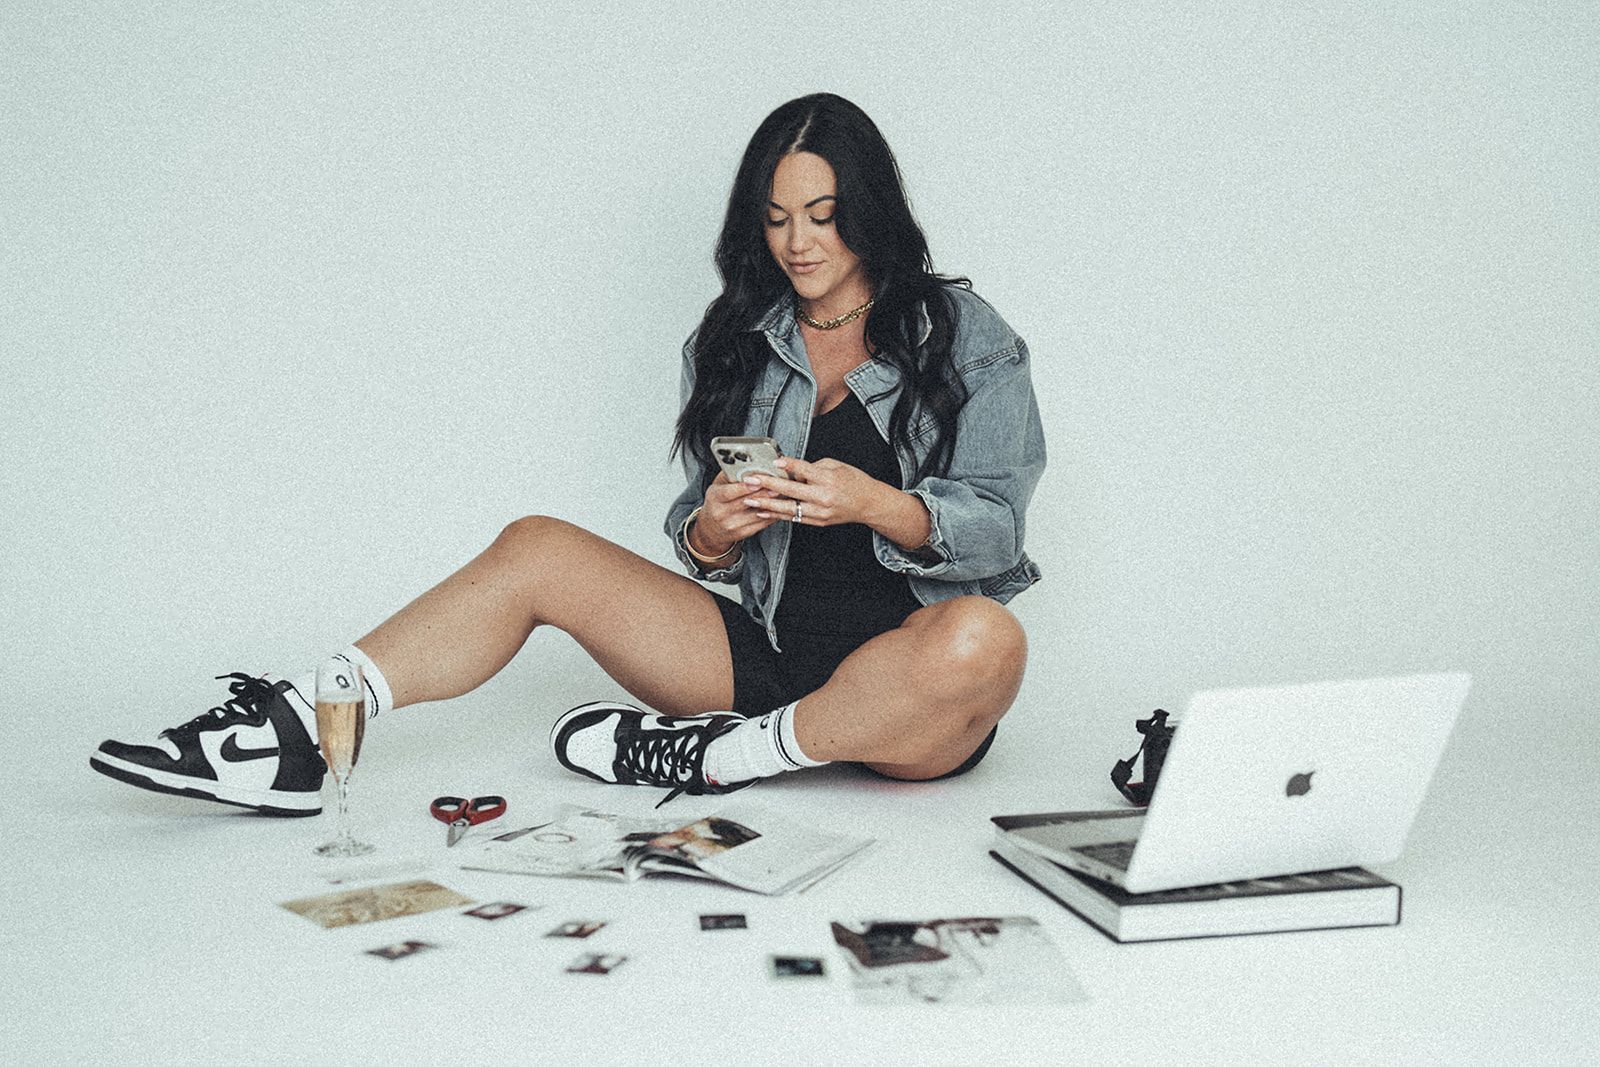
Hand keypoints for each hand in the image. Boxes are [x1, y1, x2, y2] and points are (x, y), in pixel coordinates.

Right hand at [692, 472, 779, 555]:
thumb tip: (749, 464)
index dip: (743, 487)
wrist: (712, 528)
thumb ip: (732, 475)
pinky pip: (761, 523)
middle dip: (763, 493)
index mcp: (714, 498)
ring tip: (782, 494)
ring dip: (771, 504)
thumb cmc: (717, 502)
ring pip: (756, 514)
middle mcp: (721, 513)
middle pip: (745, 502)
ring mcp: (733, 525)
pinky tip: (779, 506)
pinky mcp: (743, 533)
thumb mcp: (718, 486)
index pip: (728, 492)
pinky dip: (772, 514)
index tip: (756, 480)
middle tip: (776, 484)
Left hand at [742, 456, 892, 527]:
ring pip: (789, 509)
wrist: (868, 504)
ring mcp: (820, 512)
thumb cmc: (853, 481)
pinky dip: (778, 515)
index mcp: (828, 479)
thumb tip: (791, 469)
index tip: (774, 462)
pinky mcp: (818, 522)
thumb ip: (812, 467)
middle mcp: (823, 497)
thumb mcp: (835, 466)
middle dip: (769, 485)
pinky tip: (763, 512)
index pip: (804, 470)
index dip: (788, 465)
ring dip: (767, 505)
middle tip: (751, 481)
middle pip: (791, 490)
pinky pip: (794, 518)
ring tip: (750, 501)